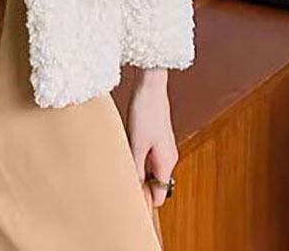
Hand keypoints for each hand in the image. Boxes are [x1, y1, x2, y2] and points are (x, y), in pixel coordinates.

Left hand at [125, 68, 178, 207]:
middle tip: (119, 181)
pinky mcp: (156, 137)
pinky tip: (124, 148)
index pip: (160, 194)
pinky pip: (147, 156)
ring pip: (150, 169)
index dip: (146, 201)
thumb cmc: (145, 112)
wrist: (150, 86)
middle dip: (139, 185)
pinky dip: (136, 157)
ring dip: (136, 169)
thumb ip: (137, 169)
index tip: (128, 201)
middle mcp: (168, 157)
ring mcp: (163, 147)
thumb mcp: (137, 144)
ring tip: (119, 162)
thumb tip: (135, 191)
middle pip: (155, 183)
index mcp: (166, 162)